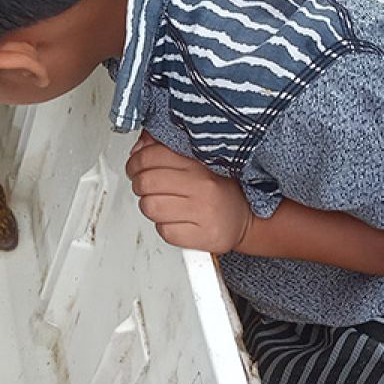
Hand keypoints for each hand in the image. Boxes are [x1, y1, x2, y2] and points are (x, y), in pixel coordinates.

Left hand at [124, 131, 253, 253]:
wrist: (248, 220)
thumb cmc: (221, 191)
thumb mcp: (199, 162)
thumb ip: (168, 148)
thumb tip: (141, 146)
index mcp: (200, 164)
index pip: (152, 156)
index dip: (136, 162)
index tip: (136, 166)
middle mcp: (202, 187)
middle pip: (146, 182)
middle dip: (139, 184)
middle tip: (144, 185)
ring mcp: (202, 213)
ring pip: (150, 207)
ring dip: (150, 206)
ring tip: (162, 203)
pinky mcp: (202, 237)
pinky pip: (164, 231)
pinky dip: (164, 226)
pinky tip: (175, 220)